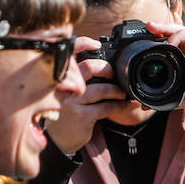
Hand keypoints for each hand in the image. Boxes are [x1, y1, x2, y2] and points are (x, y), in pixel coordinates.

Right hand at [43, 36, 135, 154]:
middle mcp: (65, 87)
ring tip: (122, 93)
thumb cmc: (67, 111)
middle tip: (114, 74)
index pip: (68, 55)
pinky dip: (119, 105)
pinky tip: (125, 105)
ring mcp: (73, 102)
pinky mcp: (82, 116)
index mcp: (62, 77)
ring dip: (116, 90)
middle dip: (106, 68)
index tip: (95, 44)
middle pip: (88, 68)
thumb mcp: (68, 93)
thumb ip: (80, 79)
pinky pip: (106, 107)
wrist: (59, 139)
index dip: (81, 44)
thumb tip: (106, 67)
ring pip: (100, 89)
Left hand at [146, 22, 184, 129]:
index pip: (170, 40)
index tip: (144, 34)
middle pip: (179, 31)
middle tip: (151, 26)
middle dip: (164, 27)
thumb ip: (164, 99)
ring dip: (181, 35)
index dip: (158, 35)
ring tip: (171, 44)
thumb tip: (142, 106)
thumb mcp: (182, 99)